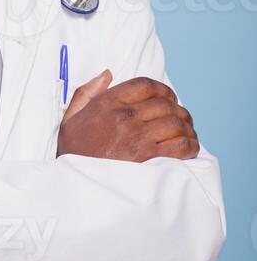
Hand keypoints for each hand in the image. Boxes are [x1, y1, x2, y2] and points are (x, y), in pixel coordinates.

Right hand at [57, 72, 199, 161]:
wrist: (72, 185)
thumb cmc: (72, 154)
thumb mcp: (70, 119)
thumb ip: (86, 93)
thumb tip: (107, 74)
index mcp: (106, 104)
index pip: (144, 85)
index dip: (163, 89)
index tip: (169, 98)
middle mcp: (123, 116)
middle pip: (165, 103)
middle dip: (178, 110)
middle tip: (182, 120)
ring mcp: (136, 136)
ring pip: (176, 123)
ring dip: (187, 128)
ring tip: (188, 134)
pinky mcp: (147, 158)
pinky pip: (180, 145)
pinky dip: (190, 145)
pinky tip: (190, 148)